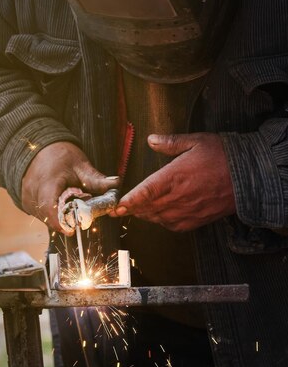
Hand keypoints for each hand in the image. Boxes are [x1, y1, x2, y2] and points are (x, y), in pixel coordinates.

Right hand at [21, 141, 119, 232]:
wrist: (40, 148)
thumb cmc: (60, 155)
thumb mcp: (80, 165)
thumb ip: (97, 179)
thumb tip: (116, 184)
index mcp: (47, 182)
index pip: (50, 208)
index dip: (60, 222)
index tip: (72, 231)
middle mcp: (32, 192)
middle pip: (49, 216)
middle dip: (65, 219)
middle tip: (80, 214)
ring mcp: (26, 198)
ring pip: (44, 217)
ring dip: (58, 216)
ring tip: (68, 202)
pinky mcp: (25, 202)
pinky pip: (40, 213)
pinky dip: (51, 212)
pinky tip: (59, 202)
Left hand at [112, 133, 235, 230]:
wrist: (249, 176)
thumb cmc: (223, 156)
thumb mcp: (196, 141)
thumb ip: (170, 143)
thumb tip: (151, 140)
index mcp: (175, 176)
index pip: (146, 192)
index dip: (129, 201)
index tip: (117, 206)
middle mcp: (179, 197)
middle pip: (148, 207)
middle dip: (132, 209)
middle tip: (120, 209)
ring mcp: (188, 210)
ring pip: (158, 218)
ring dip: (146, 214)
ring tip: (137, 210)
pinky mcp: (197, 219)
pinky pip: (173, 226)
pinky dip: (162, 221)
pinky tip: (159, 215)